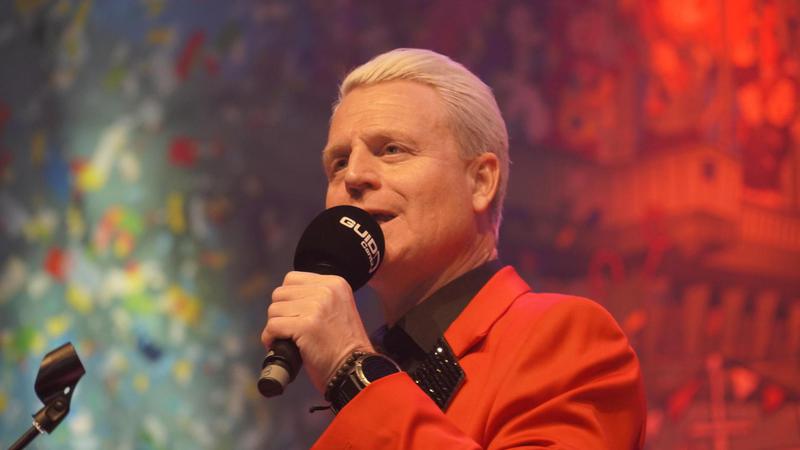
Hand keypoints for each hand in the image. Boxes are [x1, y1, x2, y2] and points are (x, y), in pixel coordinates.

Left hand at [260, 271, 374, 392]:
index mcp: (335, 283)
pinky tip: (279, 345)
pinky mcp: (305, 326)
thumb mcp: (338, 308)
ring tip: (288, 338)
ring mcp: (316, 307)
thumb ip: (316, 298)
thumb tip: (286, 300)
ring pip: (274, 309)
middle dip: (281, 313)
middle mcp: (326, 290)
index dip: (288, 299)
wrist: (353, 368)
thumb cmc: (344, 345)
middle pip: (280, 293)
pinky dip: (270, 338)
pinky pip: (272, 326)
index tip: (295, 315)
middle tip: (290, 329)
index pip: (292, 279)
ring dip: (276, 326)